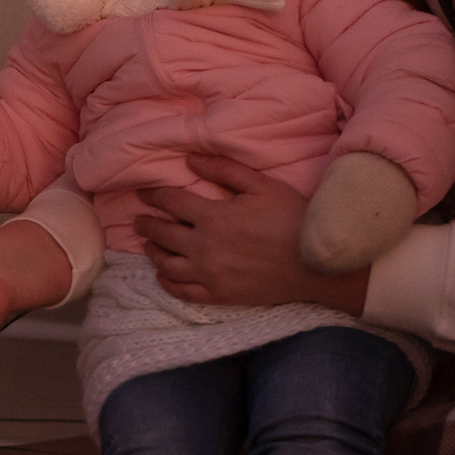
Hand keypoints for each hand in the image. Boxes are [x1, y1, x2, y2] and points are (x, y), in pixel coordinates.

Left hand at [137, 154, 370, 312]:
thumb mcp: (261, 185)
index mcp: (213, 217)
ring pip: (167, 265)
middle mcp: (204, 247)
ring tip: (148, 245)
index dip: (154, 196)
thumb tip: (189, 159)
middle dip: (146, 225)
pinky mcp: (219, 295)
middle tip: (138, 220)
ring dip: (153, 253)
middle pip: (162, 234)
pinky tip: (164, 276)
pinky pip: (183, 292)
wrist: (316, 263)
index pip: (171, 202)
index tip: (144, 193)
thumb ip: (224, 170)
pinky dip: (167, 283)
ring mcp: (210, 274)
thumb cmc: (292, 218)